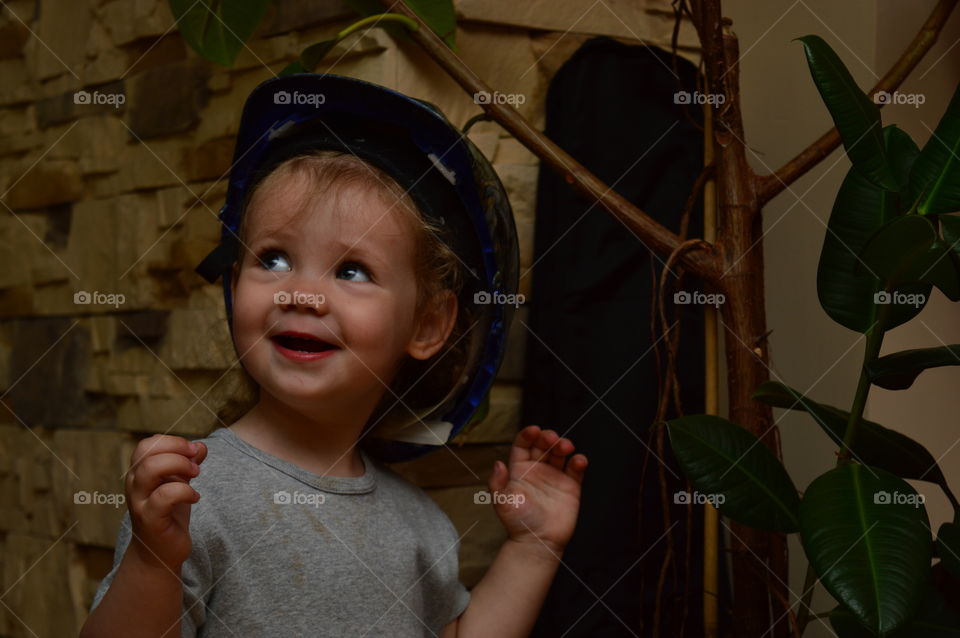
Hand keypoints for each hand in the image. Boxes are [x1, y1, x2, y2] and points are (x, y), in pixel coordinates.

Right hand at [124, 434, 206, 570]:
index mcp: (139, 473)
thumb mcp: (180, 483)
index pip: (147, 444)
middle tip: (196, 465)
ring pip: (150, 469)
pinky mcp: (149, 519)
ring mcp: (139, 502)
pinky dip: (184, 491)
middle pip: (147, 452)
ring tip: (196, 476)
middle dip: (177, 451)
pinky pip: (164, 496)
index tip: (193, 451)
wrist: (160, 553)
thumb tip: (200, 446)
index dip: (173, 442)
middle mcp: (134, 484)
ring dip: (179, 466)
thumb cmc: (169, 514)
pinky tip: (195, 497)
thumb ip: (188, 463)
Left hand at [487, 425, 586, 554]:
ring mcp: (555, 476)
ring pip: (560, 453)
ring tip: (565, 447)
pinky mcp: (570, 486)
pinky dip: (579, 462)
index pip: (523, 445)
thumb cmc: (518, 523)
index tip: (533, 430)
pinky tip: (578, 460)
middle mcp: (538, 470)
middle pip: (543, 445)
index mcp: (520, 470)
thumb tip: (497, 463)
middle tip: (552, 438)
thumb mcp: (501, 502)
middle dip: (548, 437)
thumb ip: (497, 483)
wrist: (538, 542)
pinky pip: (575, 469)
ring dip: (563, 445)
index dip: (528, 435)